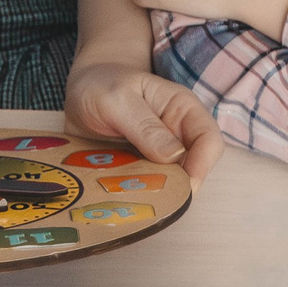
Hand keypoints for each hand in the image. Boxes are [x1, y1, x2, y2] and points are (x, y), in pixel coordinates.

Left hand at [62, 60, 223, 186]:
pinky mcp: (142, 170)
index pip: (209, 140)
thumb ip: (144, 125)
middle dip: (178, 187)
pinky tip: (124, 200)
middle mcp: (177, 134)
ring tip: (134, 201)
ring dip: (157, 195)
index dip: (201, 166)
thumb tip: (175, 157)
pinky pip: (150, 189)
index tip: (181, 187)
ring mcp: (160, 155)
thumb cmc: (100, 85)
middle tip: (153, 200)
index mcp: (182, 108)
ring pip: (172, 184)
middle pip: (194, 169)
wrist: (78, 93)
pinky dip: (141, 197)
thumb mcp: (117, 99)